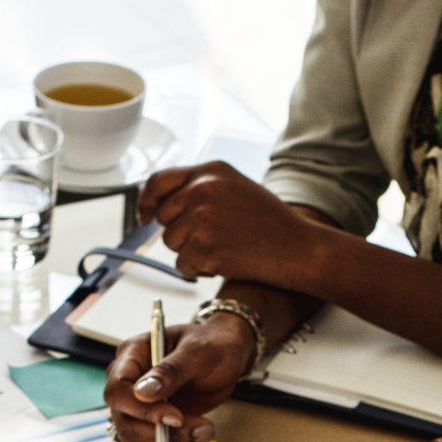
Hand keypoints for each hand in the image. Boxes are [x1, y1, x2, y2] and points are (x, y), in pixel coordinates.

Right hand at [104, 315, 255, 441]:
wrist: (226, 356)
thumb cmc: (211, 344)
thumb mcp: (198, 352)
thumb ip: (170, 371)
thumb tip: (143, 393)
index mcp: (131, 356)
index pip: (117, 390)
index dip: (140, 410)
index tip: (175, 417)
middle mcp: (128, 382)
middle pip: (123, 420)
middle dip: (158, 433)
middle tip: (197, 429)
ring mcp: (137, 404)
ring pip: (135, 438)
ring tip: (203, 431)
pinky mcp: (151, 421)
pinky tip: (199, 434)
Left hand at [142, 161, 323, 286]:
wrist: (297, 247)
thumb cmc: (270, 223)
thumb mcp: (235, 187)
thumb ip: (200, 187)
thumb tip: (161, 201)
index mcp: (210, 171)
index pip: (158, 181)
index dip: (146, 201)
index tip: (144, 215)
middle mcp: (203, 190)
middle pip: (164, 217)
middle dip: (179, 232)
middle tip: (207, 239)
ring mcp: (202, 219)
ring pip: (172, 243)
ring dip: (190, 252)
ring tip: (223, 248)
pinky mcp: (205, 248)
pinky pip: (183, 265)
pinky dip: (199, 270)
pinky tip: (224, 262)